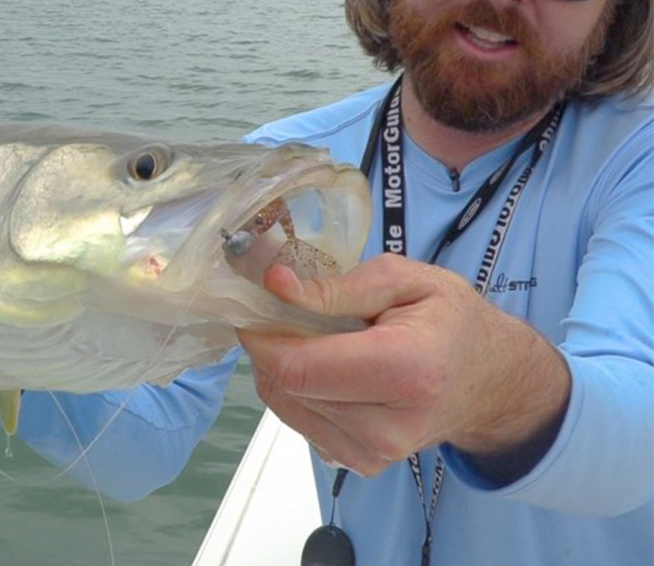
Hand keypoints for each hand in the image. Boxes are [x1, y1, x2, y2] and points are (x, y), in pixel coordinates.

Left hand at [236, 254, 569, 477]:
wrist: (489, 381)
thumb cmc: (450, 321)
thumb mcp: (405, 279)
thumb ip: (336, 286)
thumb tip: (274, 284)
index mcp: (406, 371)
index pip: (298, 367)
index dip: (261, 335)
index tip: (255, 304)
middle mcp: (388, 426)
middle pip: (287, 387)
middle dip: (271, 346)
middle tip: (286, 313)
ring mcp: (374, 454)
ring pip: (286, 406)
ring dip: (283, 368)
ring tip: (316, 340)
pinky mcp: (361, 464)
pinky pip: (301, 422)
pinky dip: (300, 391)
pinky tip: (328, 370)